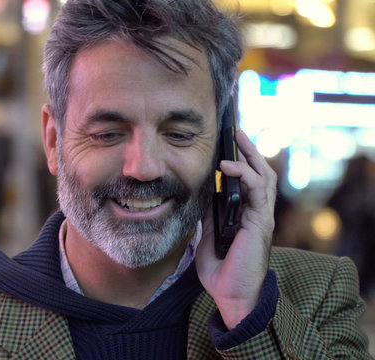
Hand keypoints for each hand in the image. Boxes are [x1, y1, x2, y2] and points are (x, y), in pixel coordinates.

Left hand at [195, 129, 276, 329]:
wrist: (229, 294)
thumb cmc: (221, 269)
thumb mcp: (207, 235)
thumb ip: (208, 215)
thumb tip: (200, 195)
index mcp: (245, 214)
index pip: (247, 180)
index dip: (240, 159)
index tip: (227, 142)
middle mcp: (257, 212)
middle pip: (260, 172)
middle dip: (249, 149)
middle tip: (236, 129)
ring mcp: (261, 216)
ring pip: (264, 176)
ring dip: (251, 154)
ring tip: (238, 136)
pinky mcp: (261, 222)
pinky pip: (258, 190)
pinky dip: (245, 174)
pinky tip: (230, 165)